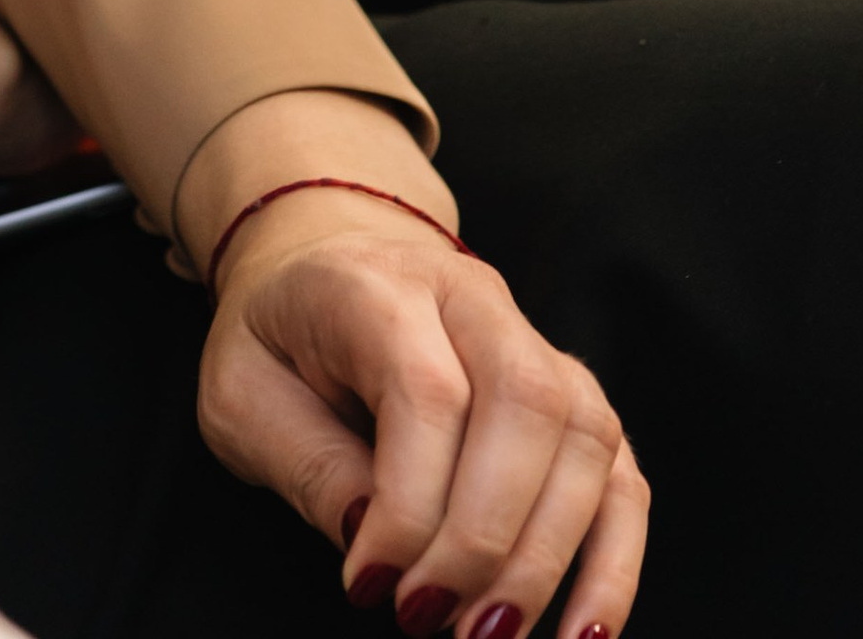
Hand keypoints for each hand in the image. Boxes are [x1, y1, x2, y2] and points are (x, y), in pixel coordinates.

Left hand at [177, 96, 645, 633]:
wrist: (322, 260)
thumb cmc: (278, 338)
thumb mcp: (242, 395)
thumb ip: (306, 462)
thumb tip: (376, 539)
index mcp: (378, 284)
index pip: (426, 388)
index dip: (409, 503)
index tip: (371, 585)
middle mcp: (471, 295)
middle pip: (523, 403)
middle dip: (485, 537)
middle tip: (428, 619)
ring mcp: (534, 338)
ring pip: (585, 434)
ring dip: (549, 555)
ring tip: (489, 634)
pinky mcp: (570, 392)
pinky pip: (621, 471)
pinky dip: (615, 558)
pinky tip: (583, 632)